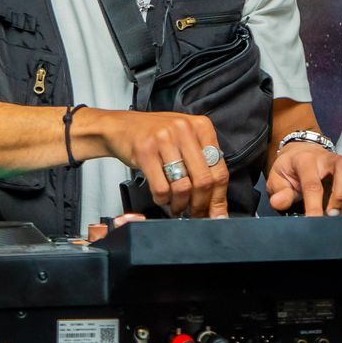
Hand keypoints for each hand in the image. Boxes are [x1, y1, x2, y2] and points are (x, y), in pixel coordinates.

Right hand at [79, 108, 229, 217]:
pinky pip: (161, 188)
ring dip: (180, 205)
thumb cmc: (156, 136)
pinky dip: (162, 200)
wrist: (121, 127)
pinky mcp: (145, 151)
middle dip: (200, 205)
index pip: (220, 170)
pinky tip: (161, 198)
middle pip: (203, 180)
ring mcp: (164, 138)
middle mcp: (185, 129)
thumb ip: (203, 166)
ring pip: (183, 187)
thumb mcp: (185, 142)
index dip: (219, 198)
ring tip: (176, 207)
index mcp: (202, 127)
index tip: (217, 215)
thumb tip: (217, 204)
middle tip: (195, 214)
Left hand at [267, 143, 341, 215]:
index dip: (314, 205)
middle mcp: (326, 157)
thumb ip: (279, 192)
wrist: (300, 152)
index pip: (312, 184)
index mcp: (304, 160)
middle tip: (331, 213)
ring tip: (340, 204)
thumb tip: (279, 203)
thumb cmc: (290, 169)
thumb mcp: (277, 179)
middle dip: (341, 194)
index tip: (314, 221)